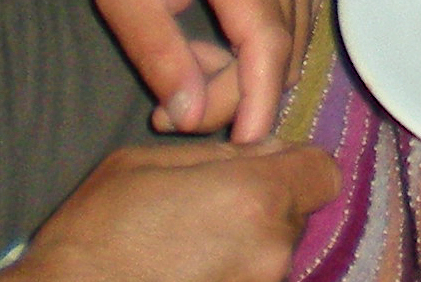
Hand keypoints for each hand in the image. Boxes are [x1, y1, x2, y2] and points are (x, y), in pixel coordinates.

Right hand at [14, 140, 339, 281]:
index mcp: (255, 197)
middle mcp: (271, 251)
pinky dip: (229, 273)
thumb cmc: (97, 231)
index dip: (294, 166)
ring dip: (246, 244)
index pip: (324, 172)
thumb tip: (264, 152)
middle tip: (208, 209)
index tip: (258, 170)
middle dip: (264, 205)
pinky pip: (250, 280)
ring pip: (274, 253)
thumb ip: (219, 154)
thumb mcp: (148, 163)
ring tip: (189, 247)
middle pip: (296, 214)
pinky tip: (186, 271)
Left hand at [59, 0, 322, 142]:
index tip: (242, 148)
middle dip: (233, 94)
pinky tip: (219, 48)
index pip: (266, 41)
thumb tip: (193, 116)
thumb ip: (158, 56)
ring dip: (245, 75)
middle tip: (170, 108)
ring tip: (186, 68)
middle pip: (278, 50)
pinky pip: (295, 27)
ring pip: (292, 45)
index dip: (258, 100)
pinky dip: (261, 53)